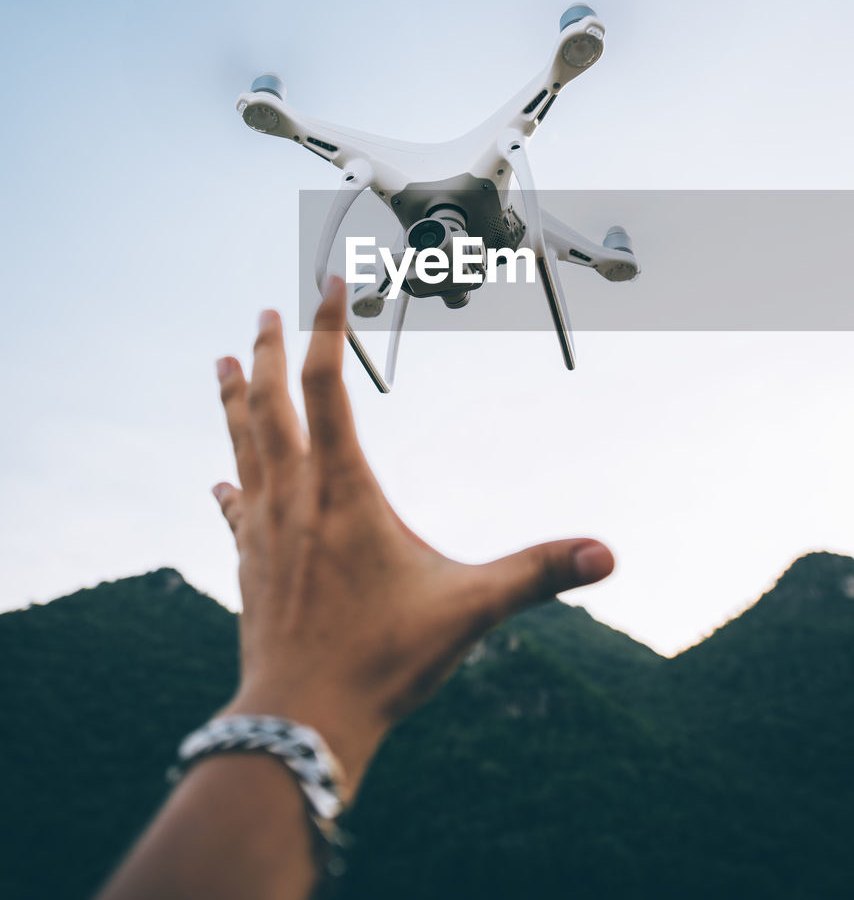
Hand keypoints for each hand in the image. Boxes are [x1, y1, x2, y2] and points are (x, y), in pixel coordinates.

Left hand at [213, 277, 613, 793]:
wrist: (298, 721)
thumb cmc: (382, 661)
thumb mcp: (470, 609)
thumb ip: (539, 574)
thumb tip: (608, 554)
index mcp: (342, 488)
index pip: (326, 383)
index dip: (325, 327)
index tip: (327, 282)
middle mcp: (293, 495)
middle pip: (270, 401)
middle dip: (267, 349)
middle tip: (263, 310)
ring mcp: (262, 529)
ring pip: (242, 442)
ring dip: (233, 398)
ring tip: (222, 361)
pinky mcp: (249, 563)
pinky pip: (234, 507)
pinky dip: (231, 483)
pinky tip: (221, 481)